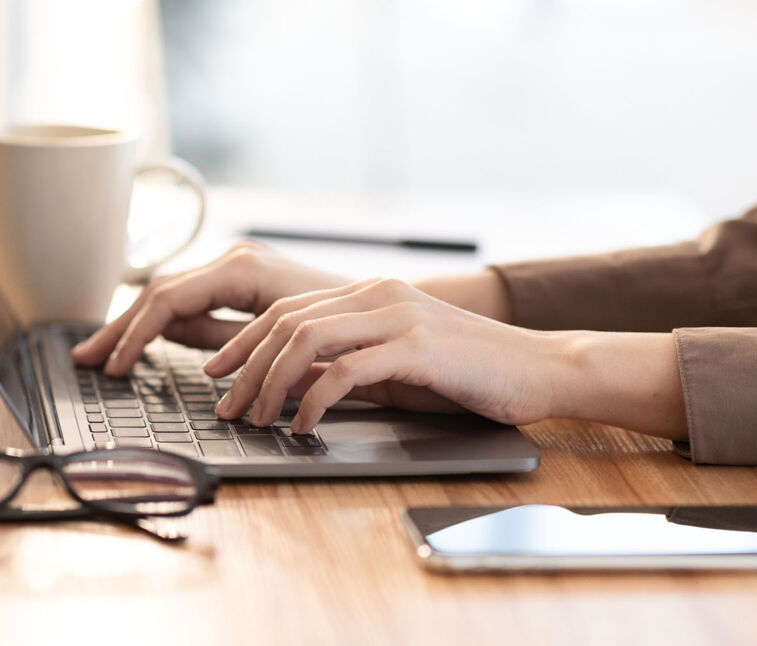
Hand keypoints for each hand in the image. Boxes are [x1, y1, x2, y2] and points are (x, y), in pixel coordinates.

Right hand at [71, 241, 349, 375]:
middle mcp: (235, 260)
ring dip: (135, 325)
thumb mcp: (282, 339)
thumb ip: (224, 338)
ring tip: (104, 354)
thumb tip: (175, 341)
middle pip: (159, 293)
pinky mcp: (242, 283)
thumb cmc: (345, 326)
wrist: (386, 310)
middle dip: (121, 328)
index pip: (167, 299)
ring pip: (170, 295)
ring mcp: (237, 268)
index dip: (134, 334)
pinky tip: (143, 343)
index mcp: (241, 269)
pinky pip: (190, 300)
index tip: (115, 367)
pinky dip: (163, 323)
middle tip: (86, 358)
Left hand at [204, 278, 565, 433]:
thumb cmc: (469, 372)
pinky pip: (345, 372)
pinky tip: (303, 425)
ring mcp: (397, 316)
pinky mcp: (416, 347)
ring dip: (270, 384)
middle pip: (286, 323)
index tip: (215, 372)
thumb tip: (289, 385)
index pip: (287, 311)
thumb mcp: (395, 366)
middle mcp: (377, 295)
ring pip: (306, 342)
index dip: (242, 341)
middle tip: (225, 406)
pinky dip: (313, 401)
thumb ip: (344, 366)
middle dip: (245, 367)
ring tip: (256, 420)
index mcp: (369, 293)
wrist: (541, 368)